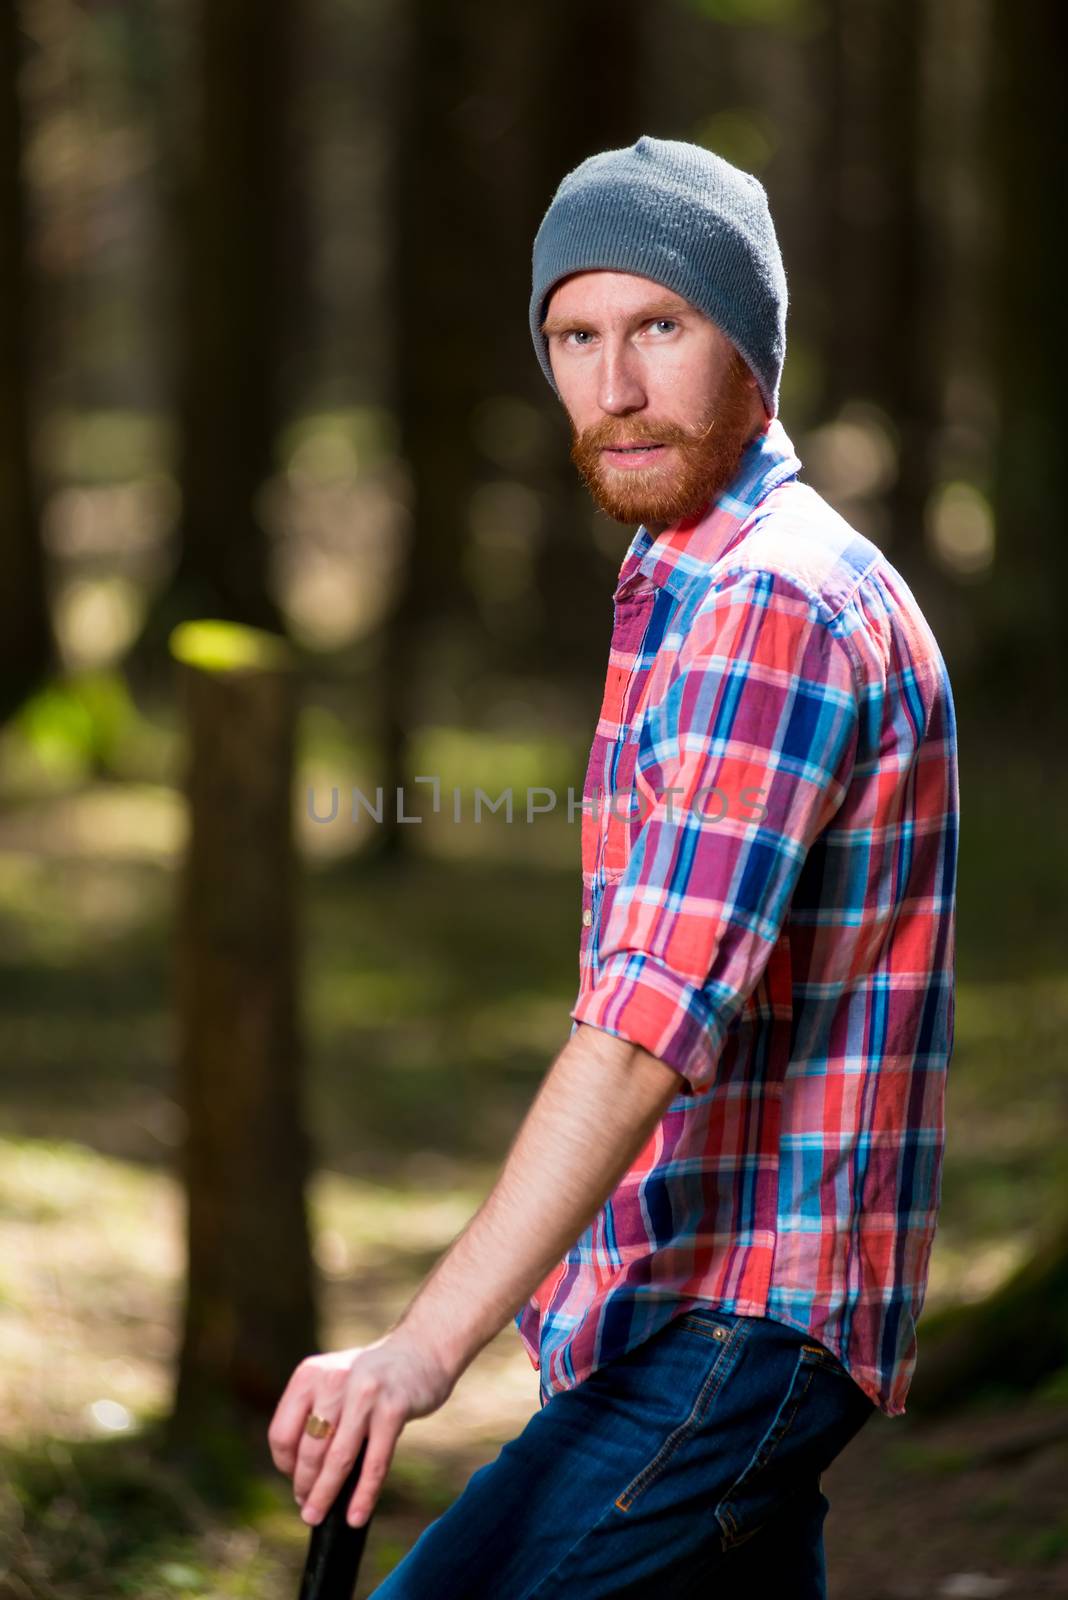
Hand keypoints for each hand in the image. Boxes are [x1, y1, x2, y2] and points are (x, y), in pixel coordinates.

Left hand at [267, 1327, 455, 1527]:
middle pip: (308, 1450)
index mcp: (310, 1374)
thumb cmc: (372, 1376)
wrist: (422, 1349)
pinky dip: (364, 1495)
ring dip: (325, 1495)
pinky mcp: (394, 1409)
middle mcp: (334, 1380)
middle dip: (305, 1486)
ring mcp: (365, 1394)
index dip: (285, 1465)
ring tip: (318, 1517)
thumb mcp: (333, 1380)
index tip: (295, 1480)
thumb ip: (314, 1415)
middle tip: (308, 1509)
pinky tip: (356, 1516)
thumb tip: (299, 1475)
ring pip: (337, 1459)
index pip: (282, 1433)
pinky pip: (374, 1463)